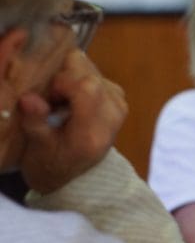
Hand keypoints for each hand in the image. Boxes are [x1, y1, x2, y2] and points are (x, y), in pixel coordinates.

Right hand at [17, 50, 125, 192]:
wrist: (75, 174)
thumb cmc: (51, 163)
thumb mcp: (37, 149)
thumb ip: (35, 122)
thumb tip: (28, 98)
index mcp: (93, 132)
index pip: (87, 88)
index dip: (61, 83)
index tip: (47, 98)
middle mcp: (114, 114)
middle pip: (88, 73)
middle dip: (63, 78)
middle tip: (51, 100)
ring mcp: (119, 103)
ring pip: (90, 67)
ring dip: (69, 78)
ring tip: (60, 101)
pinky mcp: (117, 96)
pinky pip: (94, 72)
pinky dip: (76, 79)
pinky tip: (69, 99)